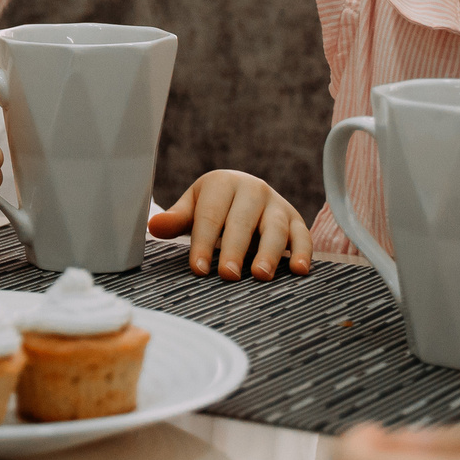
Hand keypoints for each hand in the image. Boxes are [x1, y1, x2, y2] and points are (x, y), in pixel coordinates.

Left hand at [150, 170, 306, 277]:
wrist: (245, 192)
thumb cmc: (215, 205)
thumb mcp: (194, 206)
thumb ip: (177, 219)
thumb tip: (155, 227)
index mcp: (223, 183)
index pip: (210, 215)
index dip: (203, 242)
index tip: (198, 268)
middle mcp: (253, 189)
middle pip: (243, 221)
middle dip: (235, 249)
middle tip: (228, 275)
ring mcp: (277, 204)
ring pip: (275, 228)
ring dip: (270, 252)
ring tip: (261, 275)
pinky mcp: (296, 220)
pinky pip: (303, 235)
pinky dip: (303, 252)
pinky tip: (299, 271)